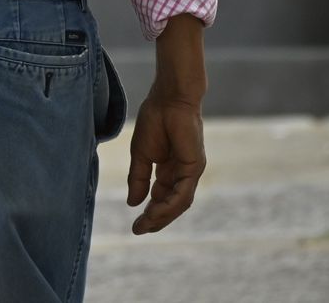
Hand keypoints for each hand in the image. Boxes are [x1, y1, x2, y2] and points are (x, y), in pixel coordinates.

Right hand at [126, 91, 205, 234]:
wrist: (169, 99)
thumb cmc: (155, 120)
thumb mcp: (140, 155)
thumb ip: (139, 179)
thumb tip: (133, 203)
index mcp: (169, 170)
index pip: (161, 198)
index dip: (149, 211)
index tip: (135, 224)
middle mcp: (181, 174)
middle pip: (171, 204)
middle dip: (156, 219)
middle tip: (139, 229)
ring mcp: (190, 171)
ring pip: (178, 203)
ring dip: (162, 216)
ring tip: (146, 224)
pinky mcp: (195, 167)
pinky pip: (183, 193)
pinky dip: (170, 204)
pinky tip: (155, 211)